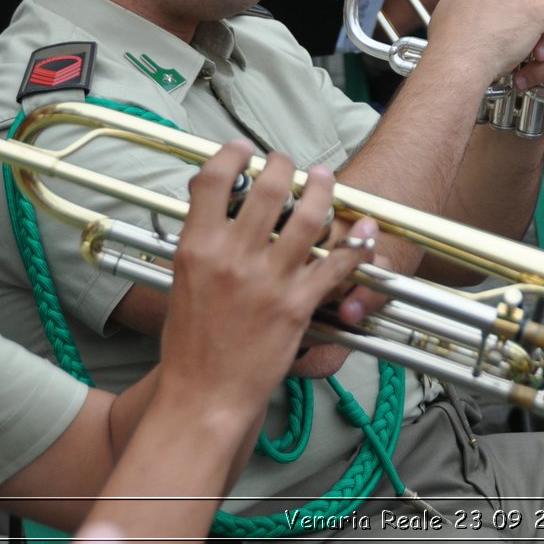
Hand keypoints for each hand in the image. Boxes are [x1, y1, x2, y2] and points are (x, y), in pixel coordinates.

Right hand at [159, 142, 373, 412]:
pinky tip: (362, 235)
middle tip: (291, 162)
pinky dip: (355, 246)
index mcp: (197, 248)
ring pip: (311, 216)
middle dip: (285, 164)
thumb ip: (199, 241)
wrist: (202, 395)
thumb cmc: (189, 344)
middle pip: (270, 187)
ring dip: (324, 190)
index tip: (244, 148)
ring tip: (326, 179)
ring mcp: (268, 280)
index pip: (214, 180)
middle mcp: (232, 257)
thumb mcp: (181, 281)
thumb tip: (209, 203)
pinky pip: (336, 264)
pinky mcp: (297, 304)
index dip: (233, 154)